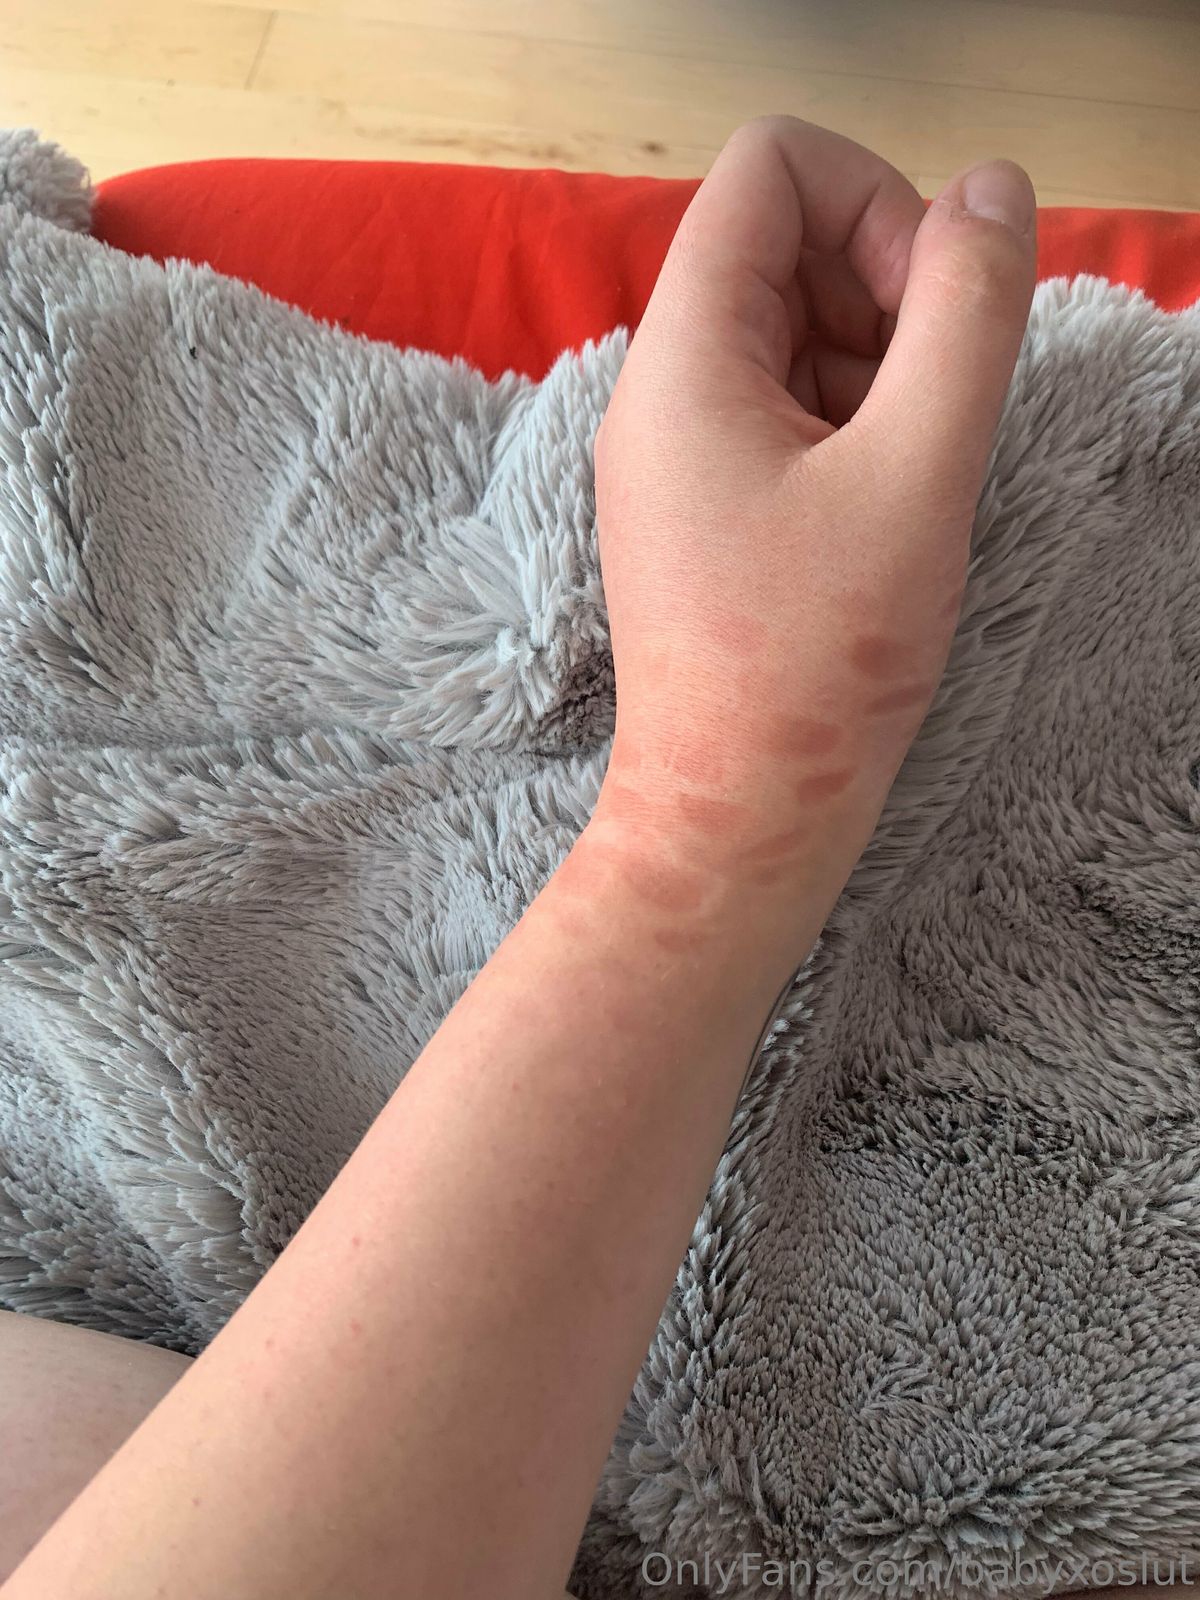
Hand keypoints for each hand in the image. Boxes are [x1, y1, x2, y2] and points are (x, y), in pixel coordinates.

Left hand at [591, 117, 1035, 906]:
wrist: (734, 822)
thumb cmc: (814, 671)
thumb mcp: (917, 474)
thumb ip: (965, 315)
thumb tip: (991, 191)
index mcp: (684, 358)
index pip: (773, 168)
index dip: (879, 202)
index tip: (933, 314)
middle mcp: (661, 391)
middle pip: (786, 244)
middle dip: (887, 292)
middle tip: (934, 410)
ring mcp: (678, 453)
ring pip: (795, 331)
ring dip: (879, 371)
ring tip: (906, 482)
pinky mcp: (704, 508)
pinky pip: (786, 411)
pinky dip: (853, 429)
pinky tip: (880, 513)